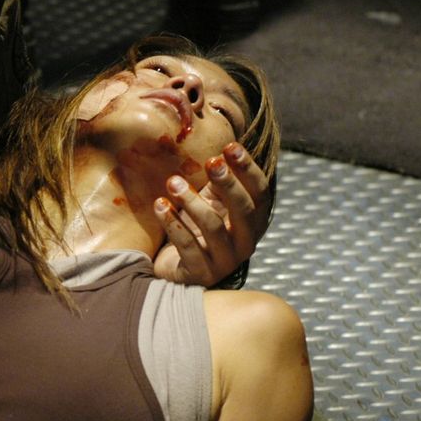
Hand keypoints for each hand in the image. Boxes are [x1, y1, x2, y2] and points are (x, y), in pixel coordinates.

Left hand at [152, 142, 270, 285]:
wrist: (174, 268)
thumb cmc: (195, 227)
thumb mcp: (209, 201)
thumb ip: (218, 180)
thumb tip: (218, 148)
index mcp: (253, 221)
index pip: (260, 193)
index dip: (248, 169)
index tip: (230, 146)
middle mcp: (245, 242)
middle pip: (244, 210)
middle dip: (228, 183)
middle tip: (210, 162)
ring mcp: (225, 261)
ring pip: (213, 228)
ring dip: (192, 201)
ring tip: (172, 182)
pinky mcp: (201, 273)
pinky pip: (188, 247)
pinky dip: (173, 223)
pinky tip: (160, 204)